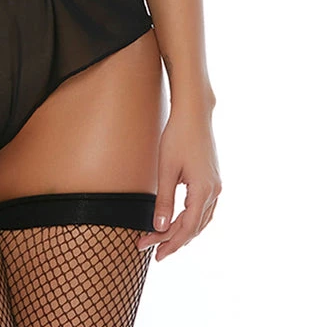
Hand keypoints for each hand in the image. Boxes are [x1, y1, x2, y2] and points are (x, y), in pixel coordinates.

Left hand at [137, 102, 221, 261]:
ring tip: (162, 241)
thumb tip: (158, 228)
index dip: (170, 243)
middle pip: (194, 227)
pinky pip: (204, 209)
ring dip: (182, 232)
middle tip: (151, 250)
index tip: (154, 254)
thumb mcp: (166, 169)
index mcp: (203, 191)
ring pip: (201, 220)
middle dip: (172, 240)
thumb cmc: (178, 137)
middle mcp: (214, 192)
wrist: (194, 114)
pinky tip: (179, 223)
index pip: (187, 228)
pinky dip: (191, 220)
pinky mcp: (212, 180)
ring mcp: (215, 186)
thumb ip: (164, 200)